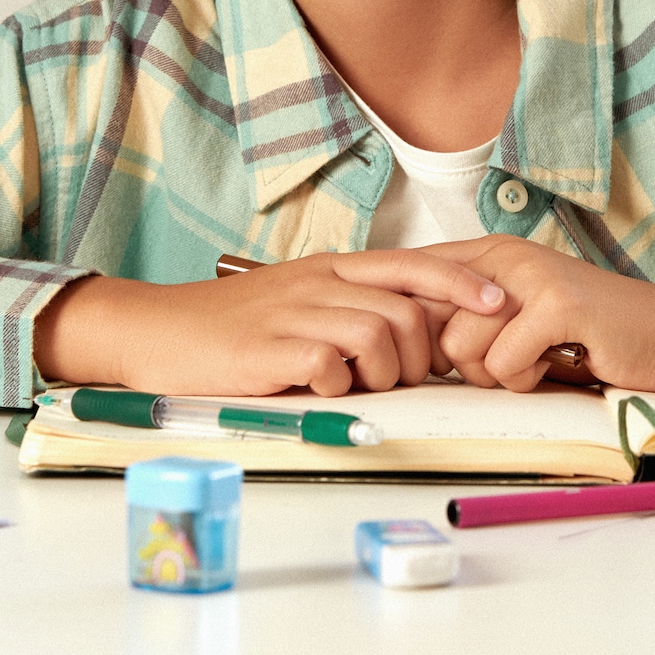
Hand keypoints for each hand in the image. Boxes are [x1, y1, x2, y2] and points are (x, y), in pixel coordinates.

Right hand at [31, 252, 507, 397]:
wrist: (155, 330)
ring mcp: (296, 313)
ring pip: (380, 335)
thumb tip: (411, 337)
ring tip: (352, 385)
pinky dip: (335, 386)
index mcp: (332, 269)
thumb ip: (350, 309)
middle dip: (421, 354)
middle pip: (409, 311)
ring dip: (382, 372)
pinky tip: (314, 388)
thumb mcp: (297, 301)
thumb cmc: (230, 326)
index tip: (499, 304)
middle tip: (396, 378)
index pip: (415, 266)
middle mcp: (320, 283)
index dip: (464, 284)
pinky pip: (331, 366)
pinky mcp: (271, 349)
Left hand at [417, 237, 654, 393]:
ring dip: (494, 375)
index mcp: (491, 253)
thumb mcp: (519, 317)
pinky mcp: (559, 304)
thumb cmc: (591, 334)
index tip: (432, 353)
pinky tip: (555, 364)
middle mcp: (506, 255)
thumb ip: (467, 318)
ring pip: (461, 346)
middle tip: (503, 363)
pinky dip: (525, 380)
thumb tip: (407, 341)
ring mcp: (533, 275)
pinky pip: (503, 363)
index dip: (410, 325)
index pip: (412, 277)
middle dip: (458, 362)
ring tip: (533, 362)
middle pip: (430, 322)